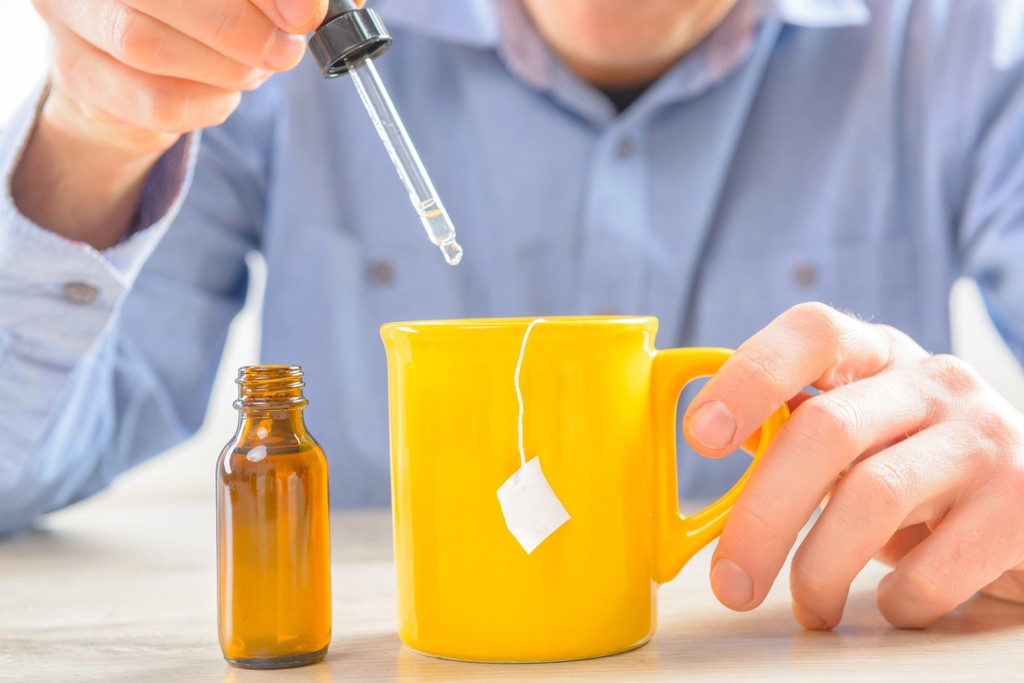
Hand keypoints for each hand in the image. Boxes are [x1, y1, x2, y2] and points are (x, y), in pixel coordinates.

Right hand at [15, 0, 326, 246]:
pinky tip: (225, 93)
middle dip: (243, 30)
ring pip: (146, 47)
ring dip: (226, 69)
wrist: (131, 67)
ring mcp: (72, 13)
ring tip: (256, 70)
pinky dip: (208, 104)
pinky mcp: (78, 71)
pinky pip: (153, 100)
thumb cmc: (200, 10)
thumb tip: (319, 9)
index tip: (306, 13)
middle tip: (287, 51)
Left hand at [683, 302, 1023, 628]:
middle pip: (826, 430)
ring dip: (819, 569)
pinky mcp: (1022, 505)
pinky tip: (894, 603)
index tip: (700, 435)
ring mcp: (984, 440)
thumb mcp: (859, 428)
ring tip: (809, 606)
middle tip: (730, 581)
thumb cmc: (916, 464)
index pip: (811, 334)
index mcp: (878, 354)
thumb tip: (708, 433)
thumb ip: (792, 425)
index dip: (750, 377)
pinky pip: (934, 566)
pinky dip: (897, 599)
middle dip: (762, 515)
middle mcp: (935, 383)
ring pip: (872, 498)